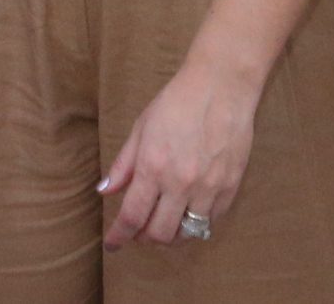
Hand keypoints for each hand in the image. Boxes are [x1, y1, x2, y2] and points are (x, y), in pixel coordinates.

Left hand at [99, 60, 258, 248]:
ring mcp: (207, 189)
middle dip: (143, 239)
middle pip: (159, 233)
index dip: (119, 235)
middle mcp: (179, 184)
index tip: (111, 244)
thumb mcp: (140, 129)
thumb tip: (104, 191)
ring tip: (160, 226)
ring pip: (186, 234)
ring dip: (169, 236)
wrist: (220, 89)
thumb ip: (123, 165)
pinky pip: (210, 222)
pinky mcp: (229, 189)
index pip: (132, 216)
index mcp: (152, 167)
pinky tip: (186, 215)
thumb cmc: (175, 103)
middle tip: (136, 233)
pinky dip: (195, 225)